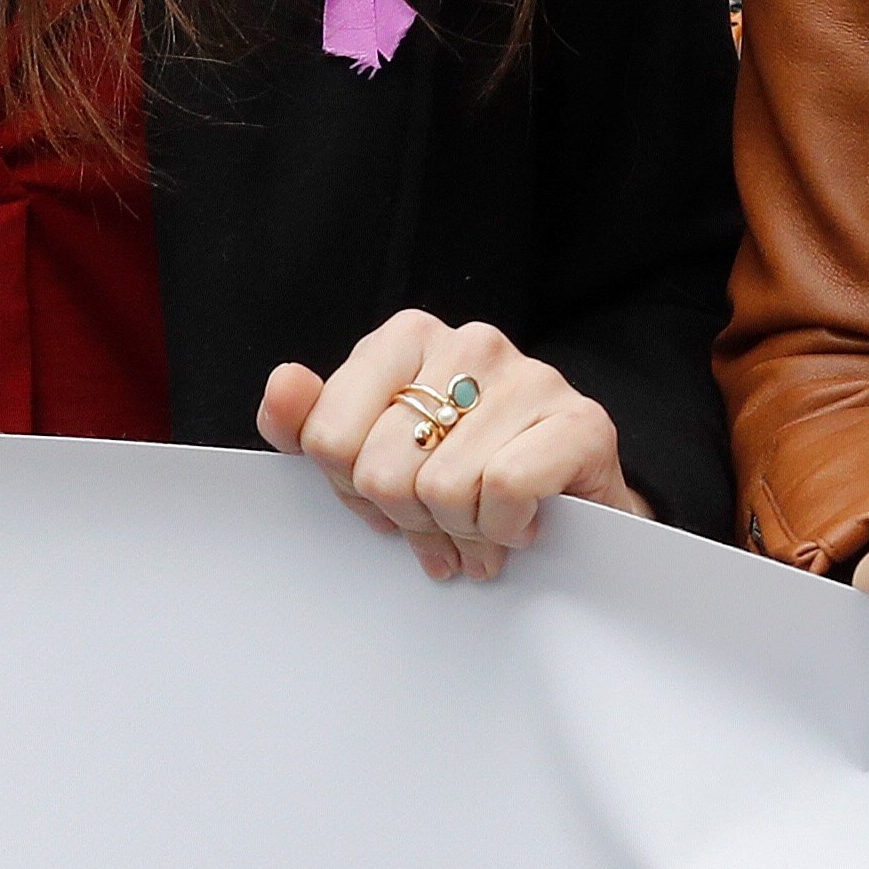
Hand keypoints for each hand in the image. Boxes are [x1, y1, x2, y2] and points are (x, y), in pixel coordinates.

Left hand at [257, 313, 642, 584]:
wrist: (568, 510)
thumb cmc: (459, 477)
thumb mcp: (369, 454)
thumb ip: (311, 422)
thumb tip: (285, 382)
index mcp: (407, 337)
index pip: (329, 437)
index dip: (352, 490)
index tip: (388, 497)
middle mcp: (471, 342)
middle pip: (382, 469)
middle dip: (408, 518)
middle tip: (440, 525)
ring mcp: (532, 376)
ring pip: (443, 486)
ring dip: (462, 531)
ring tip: (481, 527)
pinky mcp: (583, 422)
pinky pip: (504, 488)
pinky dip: (505, 528)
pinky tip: (520, 523)